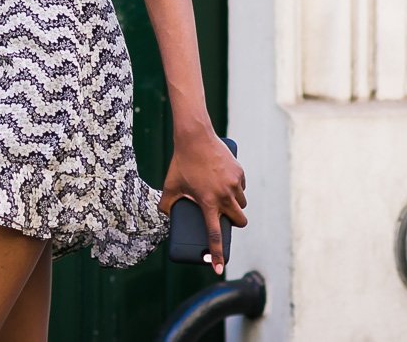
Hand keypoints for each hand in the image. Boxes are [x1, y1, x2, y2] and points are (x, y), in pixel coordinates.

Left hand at [159, 132, 247, 275]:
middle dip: (235, 224)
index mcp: (207, 202)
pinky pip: (242, 187)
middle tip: (226, 219)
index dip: (217, 254)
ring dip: (236, 205)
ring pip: (242, 204)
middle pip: (239, 221)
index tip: (219, 269)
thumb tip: (164, 215)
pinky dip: (237, 189)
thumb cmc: (181, 162)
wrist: (195, 137)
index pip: (214, 235)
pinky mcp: (240, 173)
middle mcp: (224, 196)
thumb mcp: (170, 185)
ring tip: (224, 199)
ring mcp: (234, 184)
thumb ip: (166, 204)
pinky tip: (227, 183)